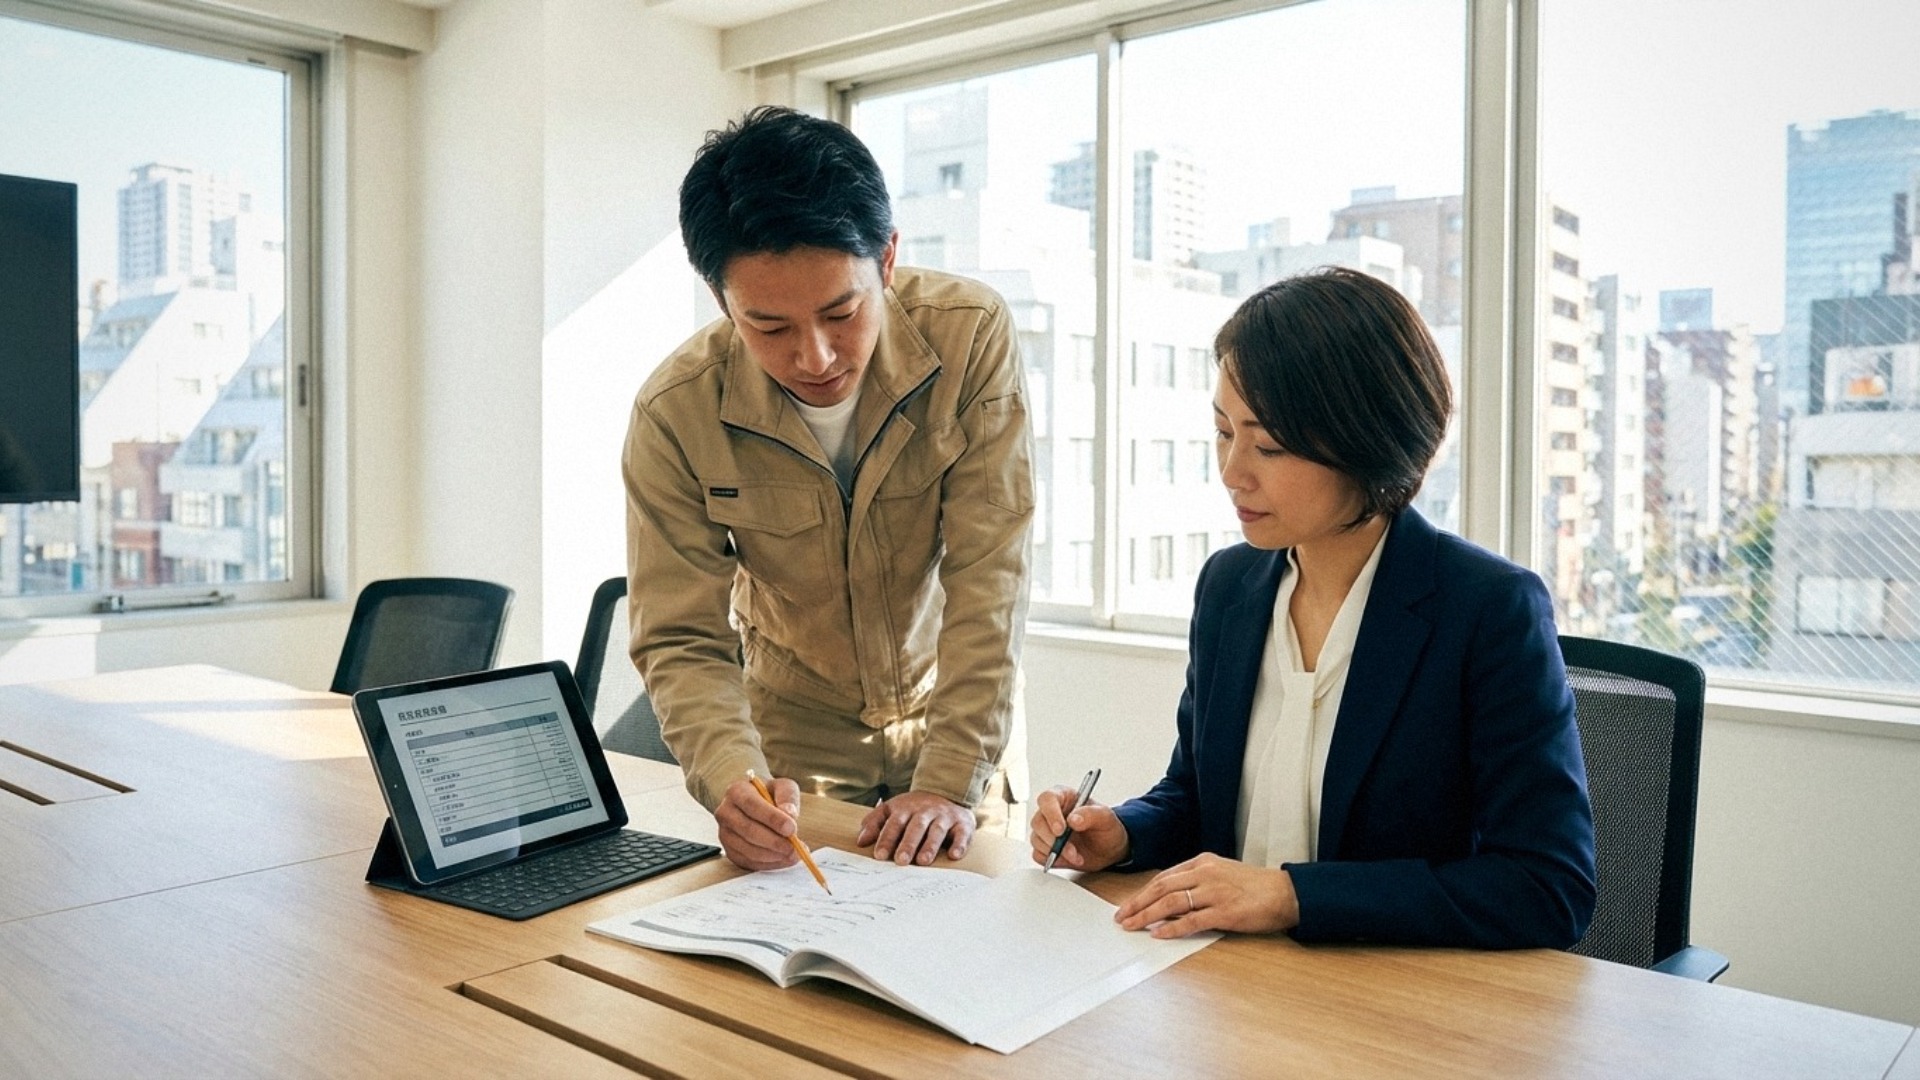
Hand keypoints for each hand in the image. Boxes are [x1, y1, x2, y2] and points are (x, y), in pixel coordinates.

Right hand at [714, 775, 802, 870]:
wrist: (756, 803)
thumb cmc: (770, 794)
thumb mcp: (783, 786)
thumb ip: (788, 797)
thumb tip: (790, 814)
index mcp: (736, 791)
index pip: (752, 805)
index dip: (772, 819)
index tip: (791, 828)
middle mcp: (726, 812)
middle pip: (748, 830)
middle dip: (774, 841)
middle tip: (794, 847)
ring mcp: (725, 834)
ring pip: (748, 849)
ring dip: (772, 855)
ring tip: (793, 854)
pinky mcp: (730, 851)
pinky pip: (748, 862)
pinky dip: (768, 864)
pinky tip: (783, 859)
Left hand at [856, 790, 975, 864]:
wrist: (947, 793)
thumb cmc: (914, 810)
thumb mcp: (892, 810)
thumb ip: (875, 823)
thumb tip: (860, 841)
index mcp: (906, 808)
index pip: (894, 823)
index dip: (887, 839)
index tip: (879, 855)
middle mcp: (925, 811)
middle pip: (916, 827)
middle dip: (908, 844)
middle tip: (901, 861)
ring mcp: (945, 816)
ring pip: (937, 830)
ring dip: (930, 845)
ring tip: (923, 861)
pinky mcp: (962, 823)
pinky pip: (962, 833)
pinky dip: (960, 844)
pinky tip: (954, 855)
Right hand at [1027, 784, 1129, 871]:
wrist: (1109, 850)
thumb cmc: (1106, 828)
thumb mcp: (1106, 818)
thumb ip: (1091, 814)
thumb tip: (1073, 819)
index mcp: (1064, 797)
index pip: (1047, 799)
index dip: (1051, 814)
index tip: (1061, 830)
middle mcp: (1052, 813)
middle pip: (1038, 822)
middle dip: (1054, 840)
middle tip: (1072, 850)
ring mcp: (1047, 831)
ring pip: (1036, 840)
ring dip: (1056, 852)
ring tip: (1076, 856)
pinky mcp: (1046, 848)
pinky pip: (1038, 855)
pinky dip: (1052, 860)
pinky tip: (1068, 859)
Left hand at [1113, 852, 1299, 939]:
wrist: (1285, 893)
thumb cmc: (1255, 886)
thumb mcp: (1222, 873)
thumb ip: (1197, 882)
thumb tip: (1170, 901)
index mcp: (1203, 862)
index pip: (1164, 877)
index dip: (1143, 892)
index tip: (1128, 904)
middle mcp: (1205, 874)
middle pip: (1161, 888)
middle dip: (1137, 903)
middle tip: (1121, 916)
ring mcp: (1214, 892)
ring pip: (1171, 903)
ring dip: (1147, 915)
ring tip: (1132, 926)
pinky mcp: (1225, 912)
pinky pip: (1192, 920)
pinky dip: (1172, 928)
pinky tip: (1158, 934)